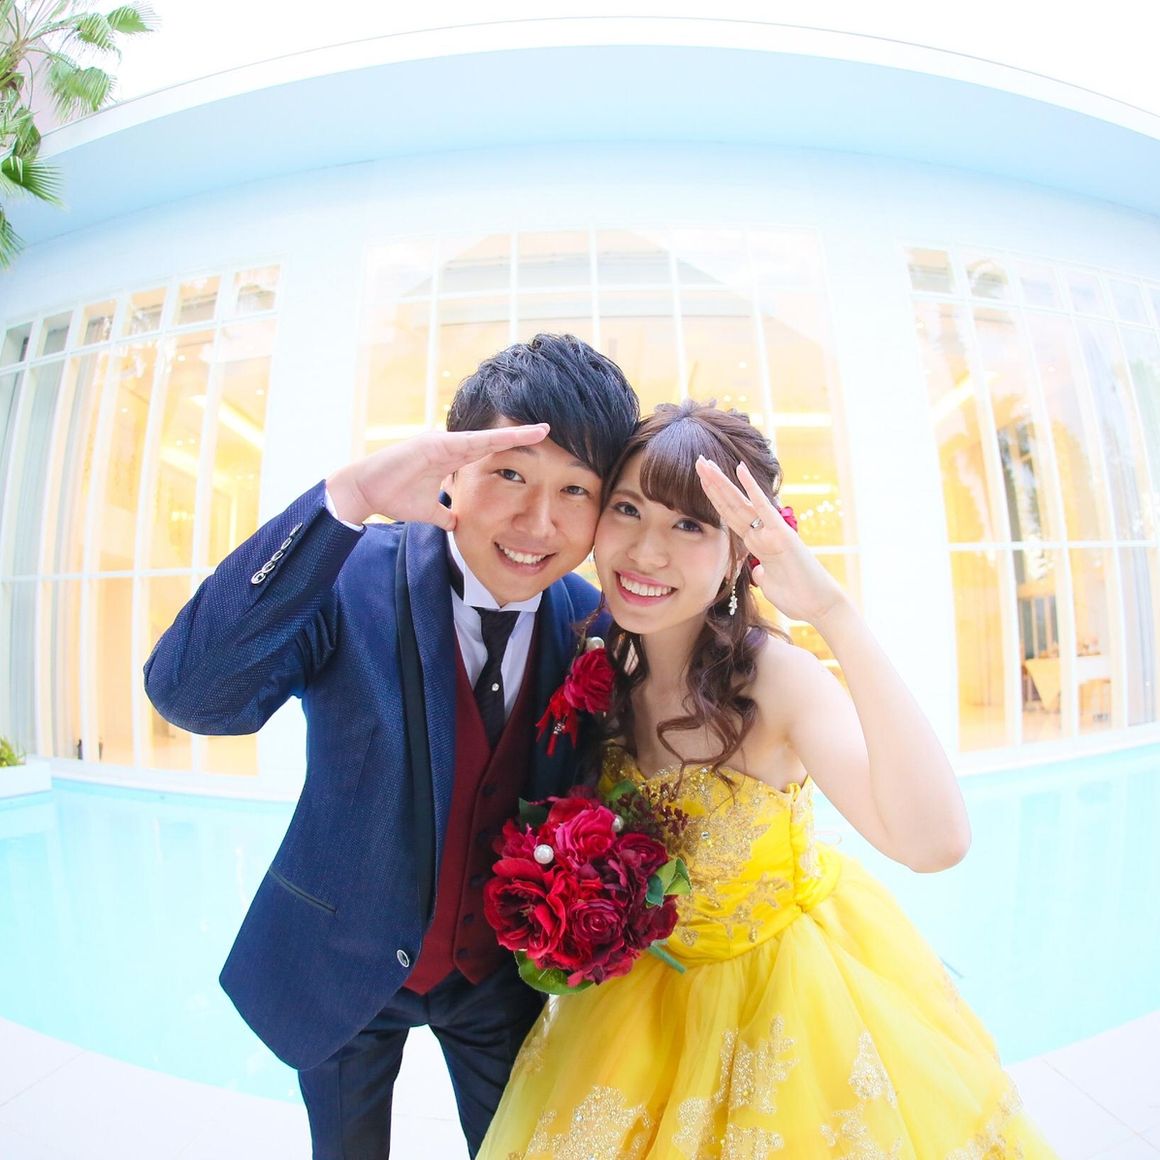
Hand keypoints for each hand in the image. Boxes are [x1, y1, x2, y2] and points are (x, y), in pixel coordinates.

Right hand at [327, 424, 549, 528]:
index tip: (536, 446)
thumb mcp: (428, 511)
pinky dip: (485, 440)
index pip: (488, 451)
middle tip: (548, 429)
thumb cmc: (393, 497)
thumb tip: (456, 524)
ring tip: (537, 431)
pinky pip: (463, 442)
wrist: (364, 491)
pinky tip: (506, 437)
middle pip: (491, 439)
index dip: (511, 447)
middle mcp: (448, 446)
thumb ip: (444, 514)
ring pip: (482, 437)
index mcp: (450, 459)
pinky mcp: (430, 444)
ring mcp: (440, 442)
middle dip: (519, 434)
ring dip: (510, 434)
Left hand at [694, 456, 845, 625]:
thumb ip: (761, 574)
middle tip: (699, 462)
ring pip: (740, 502)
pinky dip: (751, 488)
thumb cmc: (797, 596)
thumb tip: (757, 571)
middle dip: (714, 484)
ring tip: (706, 463)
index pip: (730, 517)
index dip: (715, 499)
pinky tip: (740, 469)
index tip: (701, 481)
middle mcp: (763, 532)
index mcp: (757, 542)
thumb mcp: (770, 584)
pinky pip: (763, 507)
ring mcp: (772, 530)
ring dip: (722, 482)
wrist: (819, 605)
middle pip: (731, 505)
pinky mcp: (782, 533)